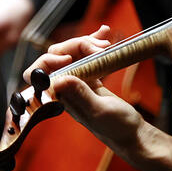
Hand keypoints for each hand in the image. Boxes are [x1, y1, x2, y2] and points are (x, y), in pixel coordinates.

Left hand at [28, 26, 148, 154]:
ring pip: (72, 53)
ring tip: (106, 40)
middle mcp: (64, 89)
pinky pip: (86, 57)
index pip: (38, 74)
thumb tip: (59, 79)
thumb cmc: (117, 127)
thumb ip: (81, 95)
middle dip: (76, 46)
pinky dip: (93, 45)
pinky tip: (104, 37)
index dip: (49, 60)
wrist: (133, 133)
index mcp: (60, 98)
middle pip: (57, 56)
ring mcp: (77, 83)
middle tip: (100, 47)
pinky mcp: (89, 79)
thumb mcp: (100, 111)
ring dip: (86, 42)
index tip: (72, 57)